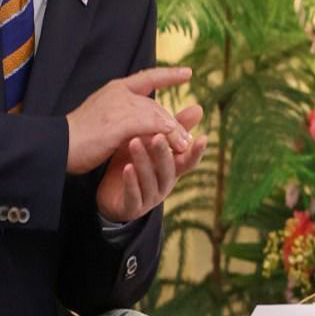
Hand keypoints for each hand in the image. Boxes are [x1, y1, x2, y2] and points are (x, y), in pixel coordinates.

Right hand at [66, 66, 192, 175]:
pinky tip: (174, 146)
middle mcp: (119, 92)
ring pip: (157, 115)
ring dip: (174, 133)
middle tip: (186, 139)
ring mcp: (120, 105)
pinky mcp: (121, 122)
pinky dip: (165, 136)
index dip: (168, 75)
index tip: (188, 72)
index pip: (147, 77)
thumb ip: (126, 117)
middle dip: (173, 123)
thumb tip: (150, 125)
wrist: (57, 145)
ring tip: (184, 147)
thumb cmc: (78, 138)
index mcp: (114, 89)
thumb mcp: (106, 121)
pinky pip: (152, 126)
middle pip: (155, 105)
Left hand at [95, 103, 206, 222]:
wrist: (112, 196)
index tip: (203, 137)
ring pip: (150, 180)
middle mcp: (164, 184)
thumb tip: (199, 108)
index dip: (196, 152)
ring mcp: (149, 197)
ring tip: (134, 143)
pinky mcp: (132, 207)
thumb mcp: (152, 145)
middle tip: (158, 135)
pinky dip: (131, 182)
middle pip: (168, 169)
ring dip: (143, 162)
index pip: (189, 161)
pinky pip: (134, 195)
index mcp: (172, 169)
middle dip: (164, 152)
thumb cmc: (136, 165)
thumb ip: (173, 130)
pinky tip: (126, 168)